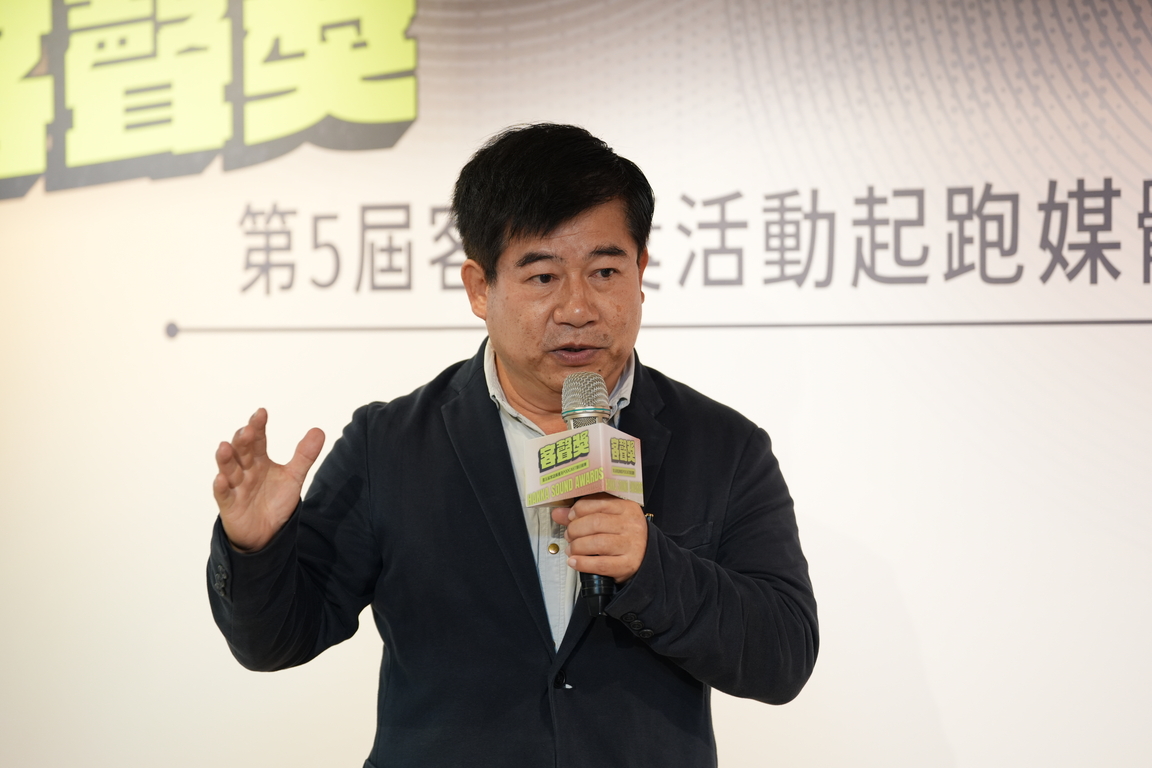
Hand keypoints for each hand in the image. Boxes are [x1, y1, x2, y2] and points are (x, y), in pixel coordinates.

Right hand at [212, 408, 324, 552]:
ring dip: (226, 459)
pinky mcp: (230, 505)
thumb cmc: (275, 501)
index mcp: (259, 460)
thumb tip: (319, 431)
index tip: (261, 413)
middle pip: (242, 452)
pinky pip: (223, 495)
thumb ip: (304, 455)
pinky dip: (221, 487)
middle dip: (243, 440)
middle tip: (248, 430)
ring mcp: (236, 487)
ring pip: (228, 469)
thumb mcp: (293, 477)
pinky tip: (221, 478)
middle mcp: (245, 470)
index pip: (257, 440)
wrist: (268, 533)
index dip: (258, 426)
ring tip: (225, 446)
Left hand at [551, 493, 648, 582]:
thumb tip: (558, 513)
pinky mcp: (628, 564)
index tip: (570, 517)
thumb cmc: (623, 535)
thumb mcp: (608, 519)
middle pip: (595, 523)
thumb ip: (583, 515)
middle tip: (569, 536)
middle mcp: (631, 524)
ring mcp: (631, 545)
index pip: (598, 503)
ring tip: (571, 549)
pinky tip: (574, 562)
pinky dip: (583, 563)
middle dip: (575, 530)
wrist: (646, 557)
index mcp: (627, 508)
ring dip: (577, 547)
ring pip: (597, 543)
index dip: (579, 510)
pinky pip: (601, 564)